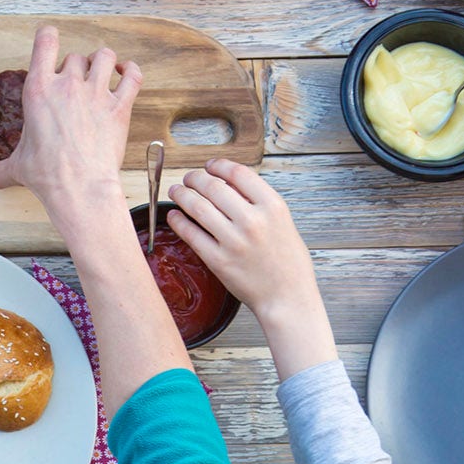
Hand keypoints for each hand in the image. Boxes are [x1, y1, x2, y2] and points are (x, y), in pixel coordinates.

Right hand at [0, 25, 140, 228]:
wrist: (79, 186)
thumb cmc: (48, 173)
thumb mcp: (18, 167)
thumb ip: (4, 167)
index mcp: (39, 90)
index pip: (44, 42)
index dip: (48, 36)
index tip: (49, 39)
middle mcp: (68, 84)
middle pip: (75, 56)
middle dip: (75, 66)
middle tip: (74, 84)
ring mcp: (96, 93)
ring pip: (104, 57)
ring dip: (103, 61)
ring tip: (102, 71)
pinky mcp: (119, 106)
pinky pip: (132, 76)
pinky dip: (131, 70)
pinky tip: (126, 73)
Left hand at [166, 160, 335, 377]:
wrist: (288, 298)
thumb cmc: (288, 262)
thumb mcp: (283, 222)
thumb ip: (258, 202)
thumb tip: (227, 182)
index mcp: (273, 207)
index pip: (238, 173)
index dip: (218, 165)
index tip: (209, 166)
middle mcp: (253, 220)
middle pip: (213, 186)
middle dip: (195, 178)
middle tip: (188, 179)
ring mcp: (234, 241)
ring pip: (197, 206)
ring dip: (182, 195)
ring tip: (176, 192)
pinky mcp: (218, 261)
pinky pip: (190, 234)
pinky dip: (178, 221)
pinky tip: (175, 216)